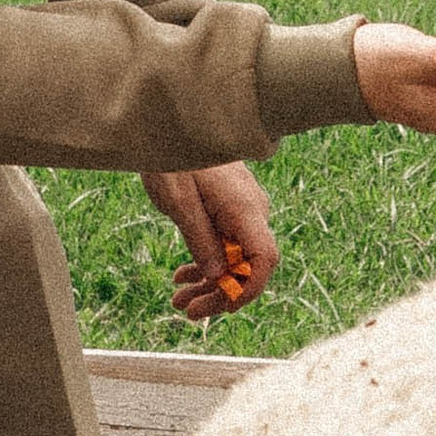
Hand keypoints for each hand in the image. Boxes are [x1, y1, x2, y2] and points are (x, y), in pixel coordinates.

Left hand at [142, 163, 277, 321]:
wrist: (171, 123)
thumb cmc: (173, 157)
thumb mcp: (179, 202)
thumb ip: (200, 238)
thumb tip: (218, 274)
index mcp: (244, 209)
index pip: (265, 259)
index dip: (249, 289)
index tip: (222, 307)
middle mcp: (251, 211)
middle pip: (248, 265)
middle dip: (219, 293)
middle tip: (187, 312)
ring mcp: (241, 210)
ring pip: (234, 258)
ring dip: (209, 283)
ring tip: (178, 300)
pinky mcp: (229, 208)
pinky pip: (225, 244)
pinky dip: (206, 263)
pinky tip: (182, 276)